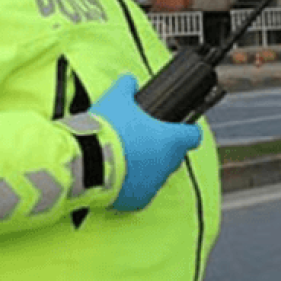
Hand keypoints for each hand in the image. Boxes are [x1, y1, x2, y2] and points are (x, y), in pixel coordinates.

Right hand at [89, 74, 201, 210]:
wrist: (86, 162)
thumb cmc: (107, 129)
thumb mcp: (116, 100)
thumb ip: (126, 87)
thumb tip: (129, 80)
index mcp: (171, 140)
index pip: (193, 136)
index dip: (187, 131)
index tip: (180, 128)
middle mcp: (168, 164)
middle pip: (174, 156)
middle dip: (163, 149)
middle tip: (143, 141)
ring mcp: (155, 184)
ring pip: (158, 175)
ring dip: (148, 167)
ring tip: (127, 158)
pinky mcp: (140, 200)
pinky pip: (142, 192)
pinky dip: (134, 186)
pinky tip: (120, 177)